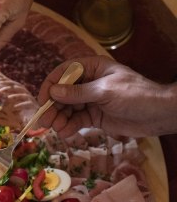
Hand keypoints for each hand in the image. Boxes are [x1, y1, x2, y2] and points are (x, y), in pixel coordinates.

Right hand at [37, 56, 176, 137]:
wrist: (158, 115)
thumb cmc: (136, 96)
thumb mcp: (105, 92)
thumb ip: (79, 93)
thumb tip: (53, 92)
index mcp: (93, 68)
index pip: (64, 73)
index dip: (51, 85)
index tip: (43, 100)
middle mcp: (89, 83)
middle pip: (62, 93)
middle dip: (53, 107)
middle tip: (46, 121)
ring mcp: (91, 101)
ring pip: (67, 109)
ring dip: (59, 118)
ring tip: (57, 129)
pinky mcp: (94, 117)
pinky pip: (76, 121)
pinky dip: (69, 127)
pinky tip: (66, 133)